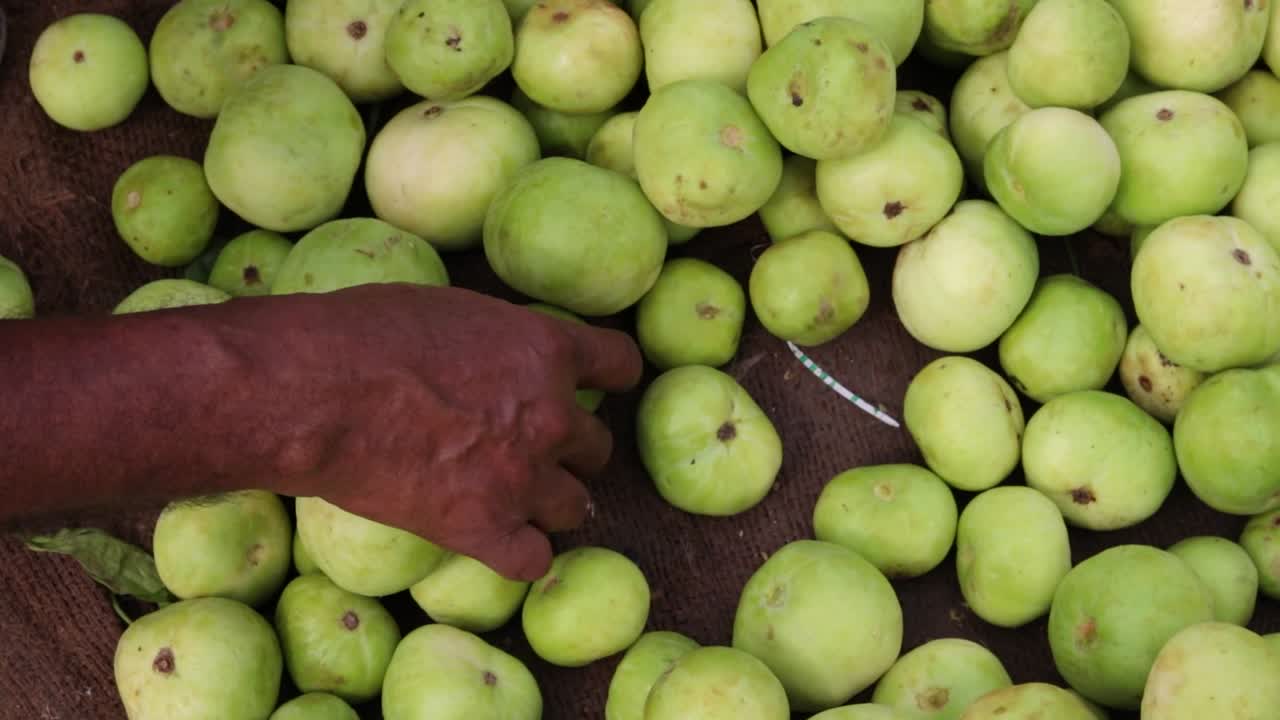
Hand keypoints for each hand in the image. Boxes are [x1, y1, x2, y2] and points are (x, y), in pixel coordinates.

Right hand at [253, 283, 643, 580]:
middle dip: (567, 447)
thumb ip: (495, 339)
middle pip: (596, 445)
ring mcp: (522, 478)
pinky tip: (498, 542)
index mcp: (546, 350)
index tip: (594, 385)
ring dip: (549, 501)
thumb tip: (495, 353)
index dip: (606, 377)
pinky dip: (520, 554)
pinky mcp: (484, 530)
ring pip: (575, 505)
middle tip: (528, 447)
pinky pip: (534, 561)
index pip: (619, 364)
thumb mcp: (450, 310)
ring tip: (516, 498)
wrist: (315, 394)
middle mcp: (550, 416)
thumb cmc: (363, 335)